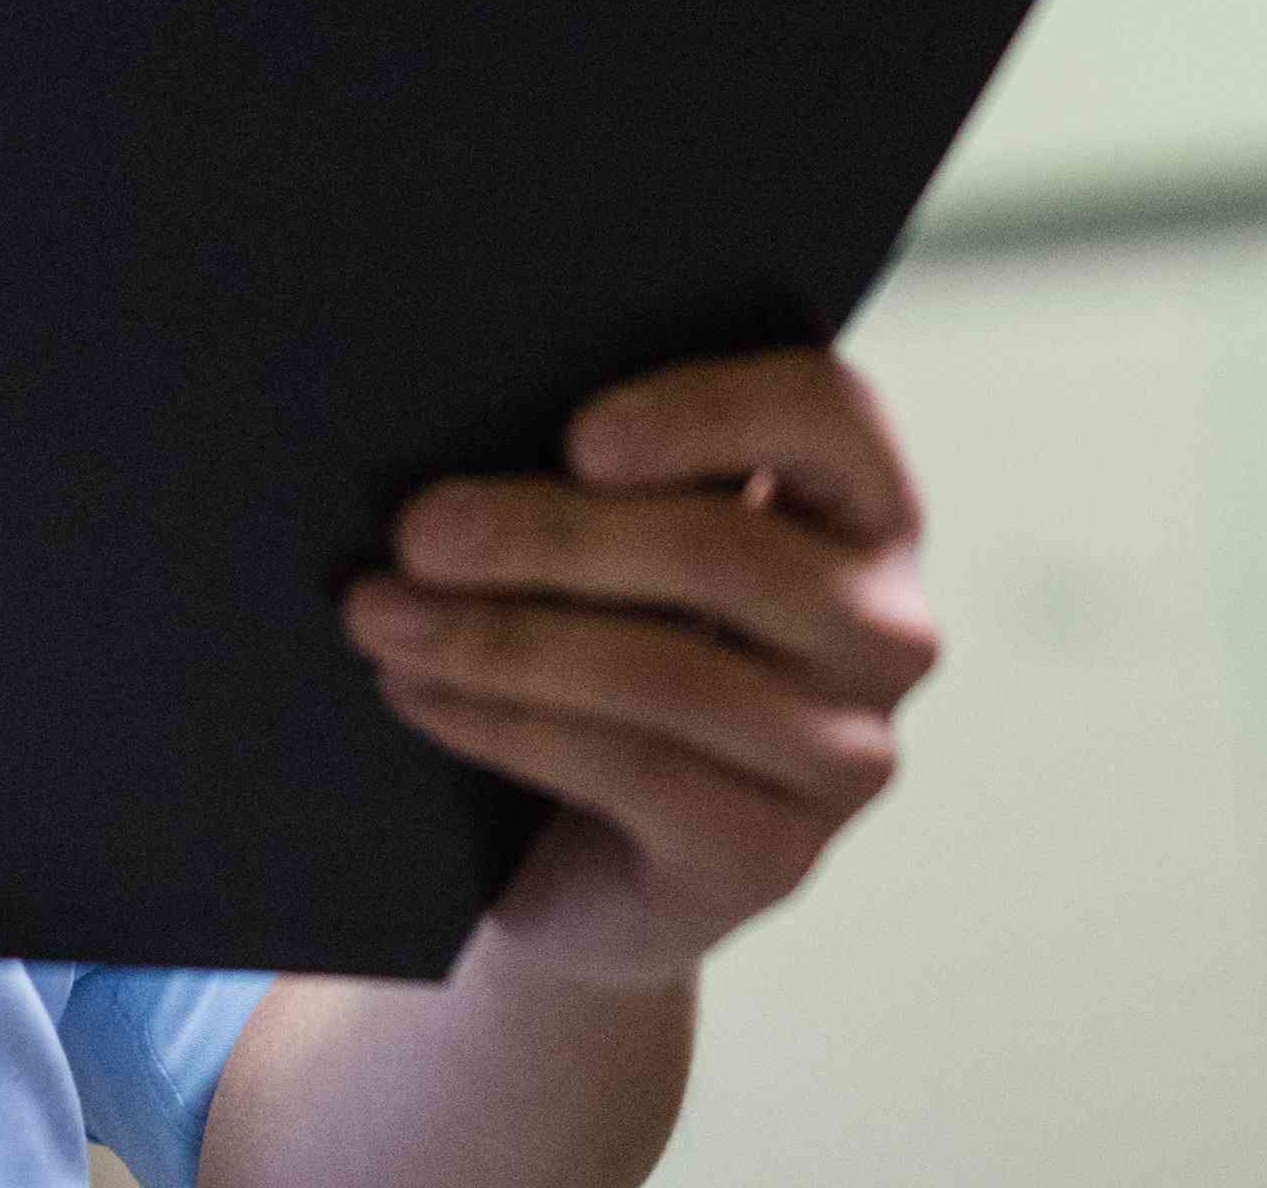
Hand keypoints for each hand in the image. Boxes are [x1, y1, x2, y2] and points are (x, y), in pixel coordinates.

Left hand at [338, 351, 936, 989]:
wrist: (591, 853)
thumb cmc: (597, 636)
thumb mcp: (611, 542)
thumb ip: (590, 479)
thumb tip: (458, 443)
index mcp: (862, 502)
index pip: (829, 411)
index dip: (710, 414)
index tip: (578, 437)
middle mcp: (884, 627)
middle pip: (727, 553)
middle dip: (551, 538)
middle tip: (416, 531)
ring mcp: (844, 754)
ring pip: (669, 674)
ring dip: (501, 640)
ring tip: (381, 615)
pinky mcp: (775, 856)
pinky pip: (633, 773)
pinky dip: (504, 725)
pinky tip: (417, 690)